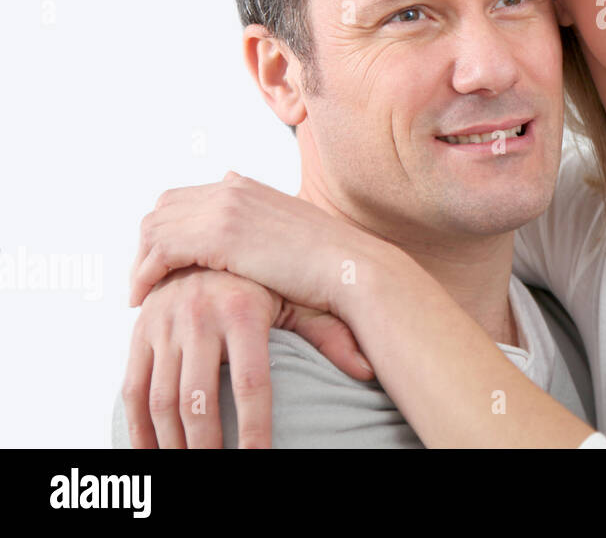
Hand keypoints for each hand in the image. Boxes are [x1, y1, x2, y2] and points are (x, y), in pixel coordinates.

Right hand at [120, 267, 372, 447]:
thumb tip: (368, 369)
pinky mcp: (141, 330)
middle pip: (199, 400)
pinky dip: (138, 427)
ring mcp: (165, 322)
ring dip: (171, 444)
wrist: (217, 237)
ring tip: (188, 467)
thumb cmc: (269, 277)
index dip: (255, 429)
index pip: (251, 384)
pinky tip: (152, 452)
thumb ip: (330, 334)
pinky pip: (133, 387)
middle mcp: (200, 314)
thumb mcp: (300, 299)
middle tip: (218, 471)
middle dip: (207, 447)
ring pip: (162, 399)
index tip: (260, 459)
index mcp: (243, 309)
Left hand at [129, 172, 388, 314]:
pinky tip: (144, 298)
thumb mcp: (288, 233)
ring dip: (140, 262)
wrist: (349, 267)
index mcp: (245, 187)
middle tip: (143, 281)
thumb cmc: (326, 262)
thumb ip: (260, 224)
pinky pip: (159, 252)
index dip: (165, 230)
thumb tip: (246, 227)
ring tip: (139, 294)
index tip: (160, 263)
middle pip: (162, 209)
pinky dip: (144, 275)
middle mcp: (230, 188)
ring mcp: (224, 208)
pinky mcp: (218, 235)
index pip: (182, 199)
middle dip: (147, 244)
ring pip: (154, 229)